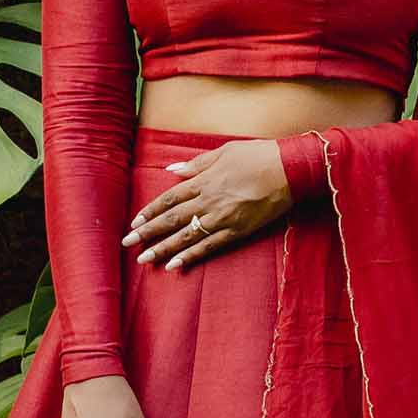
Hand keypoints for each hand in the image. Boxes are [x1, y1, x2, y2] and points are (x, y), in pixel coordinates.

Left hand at [123, 141, 294, 270]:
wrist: (290, 169)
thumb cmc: (259, 155)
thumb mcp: (224, 151)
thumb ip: (197, 163)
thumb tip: (172, 170)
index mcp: (204, 180)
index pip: (169, 199)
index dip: (150, 211)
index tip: (134, 222)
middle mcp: (209, 201)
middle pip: (171, 219)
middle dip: (147, 232)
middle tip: (127, 244)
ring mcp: (222, 218)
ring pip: (186, 236)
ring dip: (163, 248)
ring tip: (144, 259)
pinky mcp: (238, 231)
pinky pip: (209, 246)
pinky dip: (191, 256)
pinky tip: (175, 266)